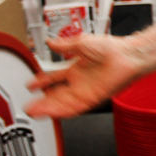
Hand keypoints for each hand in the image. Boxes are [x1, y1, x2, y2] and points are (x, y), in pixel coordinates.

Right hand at [24, 34, 145, 117]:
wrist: (127, 56)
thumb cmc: (111, 48)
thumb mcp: (81, 42)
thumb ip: (64, 45)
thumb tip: (50, 42)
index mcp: (76, 69)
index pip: (54, 78)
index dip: (41, 82)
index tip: (31, 85)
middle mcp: (79, 82)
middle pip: (56, 95)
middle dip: (42, 101)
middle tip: (29, 105)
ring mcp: (85, 91)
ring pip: (62, 103)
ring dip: (48, 108)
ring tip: (34, 111)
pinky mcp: (91, 98)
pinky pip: (73, 108)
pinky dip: (61, 110)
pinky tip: (51, 112)